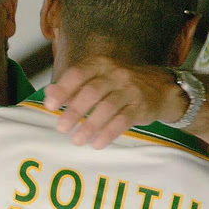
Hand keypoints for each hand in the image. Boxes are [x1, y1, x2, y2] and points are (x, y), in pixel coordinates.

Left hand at [44, 56, 186, 147]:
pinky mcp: (141, 107)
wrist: (160, 88)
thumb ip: (72, 86)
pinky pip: (123, 120)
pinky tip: (97, 143)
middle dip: (75, 111)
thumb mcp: (96, 79)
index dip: (63, 89)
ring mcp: (129, 90)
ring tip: (77, 140)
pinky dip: (109, 133)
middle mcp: (115, 74)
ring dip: (90, 125)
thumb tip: (48, 95)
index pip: (78, 74)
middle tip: (60, 128)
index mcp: (99, 65)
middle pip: (92, 92)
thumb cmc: (118, 85)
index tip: (50, 106)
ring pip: (107, 107)